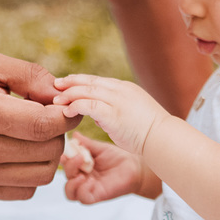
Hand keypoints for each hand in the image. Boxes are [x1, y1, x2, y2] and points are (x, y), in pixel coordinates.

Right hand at [0, 53, 80, 199]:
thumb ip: (31, 77)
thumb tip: (63, 97)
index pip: (44, 125)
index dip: (67, 116)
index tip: (69, 106)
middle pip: (48, 152)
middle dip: (58, 132)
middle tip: (47, 116)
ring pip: (41, 176)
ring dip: (48, 155)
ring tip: (34, 134)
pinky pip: (24, 191)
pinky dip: (31, 173)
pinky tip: (20, 151)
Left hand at [53, 74, 167, 155]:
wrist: (164, 138)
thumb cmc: (148, 132)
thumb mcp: (131, 113)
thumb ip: (113, 110)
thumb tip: (97, 115)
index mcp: (125, 88)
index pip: (97, 80)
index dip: (80, 80)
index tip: (66, 82)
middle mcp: (120, 90)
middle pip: (89, 81)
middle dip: (70, 82)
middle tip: (55, 85)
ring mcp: (117, 100)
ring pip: (86, 91)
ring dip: (69, 95)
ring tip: (56, 101)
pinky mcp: (113, 113)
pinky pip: (88, 105)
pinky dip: (75, 106)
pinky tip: (66, 112)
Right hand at [61, 133, 146, 203]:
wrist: (134, 166)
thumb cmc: (118, 157)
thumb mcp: (99, 148)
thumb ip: (86, 143)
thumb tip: (74, 135)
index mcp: (81, 166)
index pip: (65, 164)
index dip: (63, 158)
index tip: (68, 149)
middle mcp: (83, 178)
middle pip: (66, 177)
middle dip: (69, 167)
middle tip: (79, 157)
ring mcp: (89, 188)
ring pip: (70, 192)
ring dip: (72, 182)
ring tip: (82, 173)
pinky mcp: (97, 196)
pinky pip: (83, 198)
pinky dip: (82, 190)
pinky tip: (90, 180)